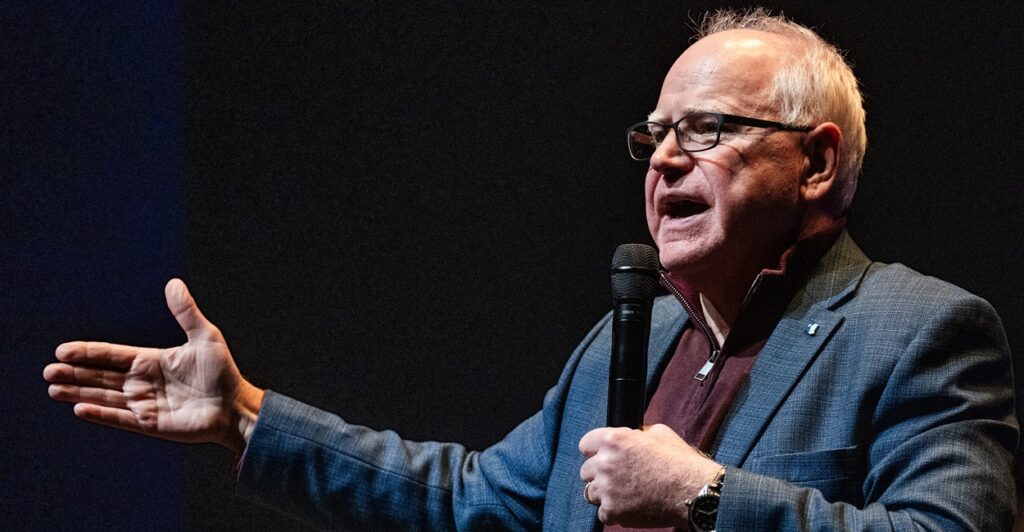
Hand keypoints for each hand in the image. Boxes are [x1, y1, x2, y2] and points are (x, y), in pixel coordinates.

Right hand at [44, 279, 263, 453]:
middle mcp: (143, 382)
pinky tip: (80, 408)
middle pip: (101, 376)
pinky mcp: (150, 424)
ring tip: (53, 388)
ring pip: (104, 397)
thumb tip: (174, 283)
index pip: (112, 355)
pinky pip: (120, 418)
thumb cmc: (222, 372)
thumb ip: (186, 313)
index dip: (87, 352)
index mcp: (151, 361)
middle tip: (49, 371)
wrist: (235, 407)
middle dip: (74, 373)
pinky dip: (100, 414)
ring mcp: (145, 404)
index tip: (62, 350)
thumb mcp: (205, 337)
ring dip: (79, 392)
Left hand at [579, 424, 720, 526]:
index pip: (585, 444)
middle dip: (599, 474)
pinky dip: (614, 512)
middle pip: (586, 471)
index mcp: (613, 440)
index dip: (595, 451)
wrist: (692, 491)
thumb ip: (637, 434)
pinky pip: (603, 513)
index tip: (601, 457)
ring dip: (603, 493)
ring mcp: (607, 489)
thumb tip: (632, 437)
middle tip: (617, 478)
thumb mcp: (659, 433)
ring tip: (623, 494)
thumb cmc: (679, 462)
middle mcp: (605, 463)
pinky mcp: (612, 511)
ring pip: (590, 493)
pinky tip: (630, 507)